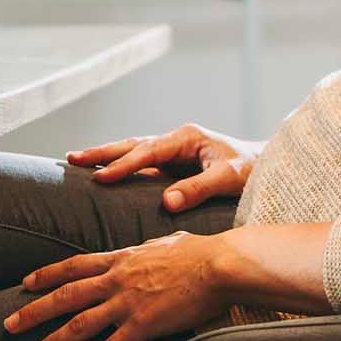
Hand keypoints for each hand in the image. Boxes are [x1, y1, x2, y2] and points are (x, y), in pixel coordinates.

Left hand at [4, 231, 229, 340]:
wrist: (219, 265)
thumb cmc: (202, 253)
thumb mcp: (167, 242)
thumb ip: (151, 249)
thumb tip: (155, 246)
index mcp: (121, 259)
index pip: (74, 266)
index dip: (47, 275)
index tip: (25, 283)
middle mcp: (116, 280)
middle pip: (65, 296)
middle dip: (34, 311)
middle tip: (9, 324)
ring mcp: (126, 303)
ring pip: (78, 325)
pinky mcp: (141, 326)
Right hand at [67, 123, 259, 212]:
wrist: (268, 167)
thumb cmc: (252, 171)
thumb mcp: (229, 179)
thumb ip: (199, 188)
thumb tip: (167, 202)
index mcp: (186, 138)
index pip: (148, 151)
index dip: (124, 165)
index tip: (101, 178)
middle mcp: (177, 142)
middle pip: (133, 145)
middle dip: (103, 152)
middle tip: (72, 158)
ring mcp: (174, 153)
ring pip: (134, 152)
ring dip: (108, 157)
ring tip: (79, 162)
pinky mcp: (175, 167)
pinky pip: (143, 166)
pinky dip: (123, 168)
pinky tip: (106, 176)